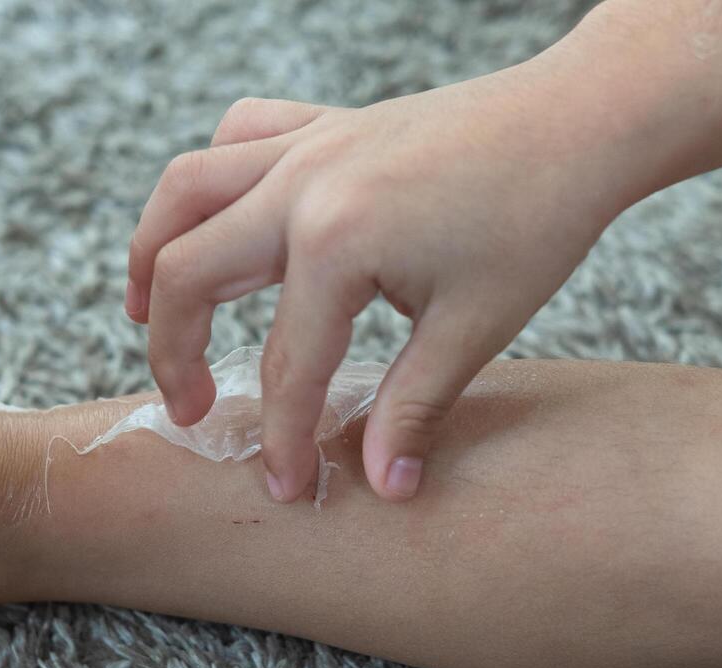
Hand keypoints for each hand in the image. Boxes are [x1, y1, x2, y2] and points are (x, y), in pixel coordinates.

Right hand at [125, 53, 651, 502]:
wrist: (578, 123)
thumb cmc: (537, 220)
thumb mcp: (474, 328)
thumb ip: (413, 409)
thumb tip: (385, 488)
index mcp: (334, 242)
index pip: (286, 366)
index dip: (282, 440)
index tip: (289, 490)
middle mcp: (300, 184)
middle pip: (186, 272)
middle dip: (174, 353)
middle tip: (192, 412)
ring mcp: (306, 145)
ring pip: (185, 190)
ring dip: (152, 254)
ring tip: (143, 315)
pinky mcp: (325, 124)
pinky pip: (238, 137)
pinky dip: (211, 180)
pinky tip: (221, 222)